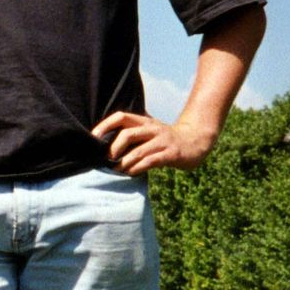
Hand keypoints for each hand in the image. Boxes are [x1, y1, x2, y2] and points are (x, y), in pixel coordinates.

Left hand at [91, 111, 216, 175]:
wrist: (195, 141)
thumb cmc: (164, 140)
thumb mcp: (148, 133)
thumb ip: (132, 137)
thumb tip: (106, 148)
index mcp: (144, 121)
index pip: (121, 117)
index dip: (105, 125)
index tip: (94, 136)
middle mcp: (152, 128)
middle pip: (128, 134)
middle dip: (114, 147)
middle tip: (107, 158)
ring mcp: (163, 140)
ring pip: (139, 150)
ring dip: (125, 162)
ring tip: (116, 169)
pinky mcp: (171, 153)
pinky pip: (151, 160)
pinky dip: (138, 167)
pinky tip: (131, 172)